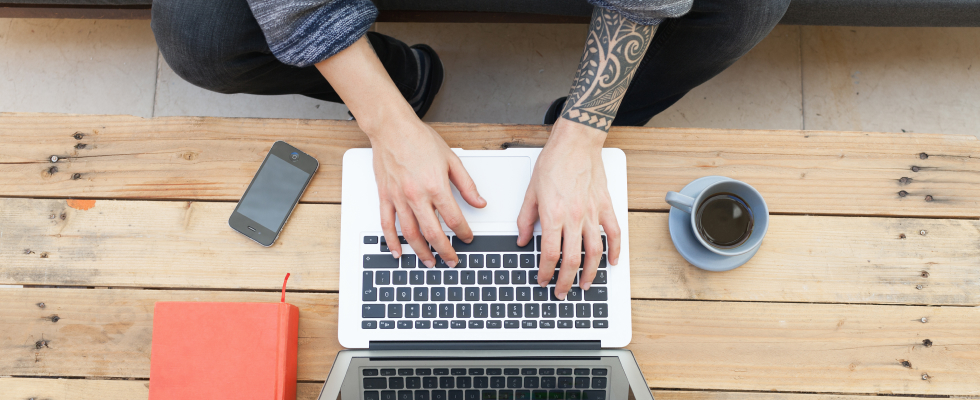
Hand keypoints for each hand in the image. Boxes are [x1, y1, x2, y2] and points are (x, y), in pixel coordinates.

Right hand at [313, 36, 485, 266]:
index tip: (468, 238)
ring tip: (430, 262)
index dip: (464, 232)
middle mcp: (416, 195)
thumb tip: (479, 202)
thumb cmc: (419, 139)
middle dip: (445, 251)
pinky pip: (387, 224)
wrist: (391, 128)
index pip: (454, 218)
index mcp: (436, 186)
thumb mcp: (451, 159)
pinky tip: (398, 252)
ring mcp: (399, 198)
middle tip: (452, 261)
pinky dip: (392, 241)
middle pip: (433, 232)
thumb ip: (467, 185)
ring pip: (410, 233)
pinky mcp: (385, 196)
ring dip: (421, 251)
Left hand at [516, 118, 620, 298]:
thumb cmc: (554, 162)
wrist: (576, 143)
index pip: (549, 253)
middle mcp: (574, 217)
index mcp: (553, 215)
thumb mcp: (531, 191)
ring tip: (585, 285)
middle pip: (572, 259)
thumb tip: (521, 239)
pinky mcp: (605, 207)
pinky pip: (613, 234)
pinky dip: (615, 251)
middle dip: (566, 281)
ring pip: (594, 252)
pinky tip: (612, 262)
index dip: (546, 272)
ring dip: (590, 273)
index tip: (543, 280)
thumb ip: (525, 218)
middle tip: (561, 292)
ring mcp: (592, 213)